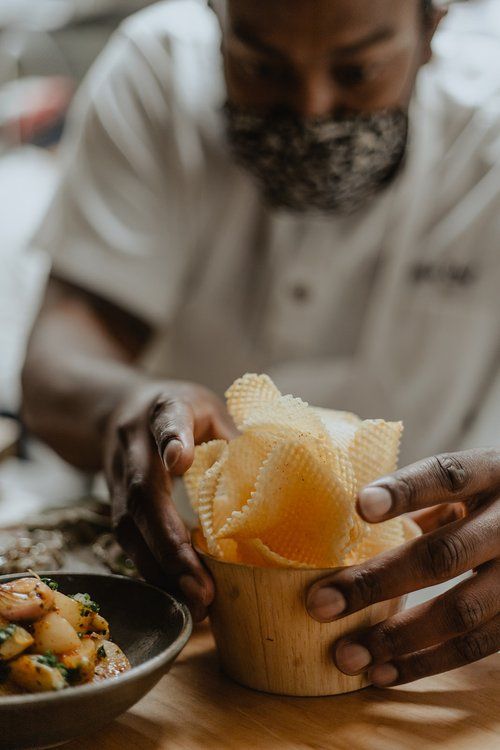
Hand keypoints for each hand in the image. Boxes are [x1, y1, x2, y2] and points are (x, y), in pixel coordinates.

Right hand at [104, 380, 236, 621]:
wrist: (117, 410)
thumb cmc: (179, 409)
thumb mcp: (210, 408)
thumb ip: (234, 436)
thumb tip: (275, 480)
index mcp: (165, 409)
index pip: (168, 421)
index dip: (173, 439)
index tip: (181, 458)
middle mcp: (134, 445)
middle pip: (144, 495)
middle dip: (171, 545)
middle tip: (202, 588)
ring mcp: (118, 478)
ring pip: (130, 528)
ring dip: (162, 569)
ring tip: (197, 604)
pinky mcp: (115, 506)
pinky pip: (130, 542)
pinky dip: (156, 571)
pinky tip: (182, 596)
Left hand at [306, 449, 499, 685]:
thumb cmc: (492, 498)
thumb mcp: (472, 482)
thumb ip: (425, 496)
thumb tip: (345, 518)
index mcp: (492, 475)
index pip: (448, 476)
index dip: (405, 492)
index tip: (359, 506)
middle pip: (444, 555)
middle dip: (378, 582)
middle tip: (320, 603)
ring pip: (461, 612)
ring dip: (397, 638)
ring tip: (346, 654)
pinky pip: (476, 646)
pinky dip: (426, 663)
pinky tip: (382, 673)